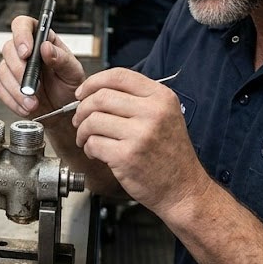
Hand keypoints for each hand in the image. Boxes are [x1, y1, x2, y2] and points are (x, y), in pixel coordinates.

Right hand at [0, 16, 85, 120]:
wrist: (62, 111)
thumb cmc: (69, 87)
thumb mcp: (73, 72)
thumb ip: (62, 59)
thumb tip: (46, 47)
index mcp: (41, 40)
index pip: (23, 25)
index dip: (21, 35)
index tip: (27, 52)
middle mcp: (25, 51)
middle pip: (9, 49)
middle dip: (19, 70)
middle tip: (32, 87)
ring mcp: (13, 67)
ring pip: (3, 71)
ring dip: (17, 90)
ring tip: (33, 103)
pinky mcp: (6, 85)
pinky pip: (1, 90)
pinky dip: (13, 101)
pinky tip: (26, 106)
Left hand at [71, 68, 207, 214]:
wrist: (183, 188)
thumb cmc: (170, 153)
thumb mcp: (165, 115)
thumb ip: (136, 99)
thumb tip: (97, 91)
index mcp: (161, 97)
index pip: (119, 75)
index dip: (94, 82)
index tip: (82, 93)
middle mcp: (153, 112)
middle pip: (101, 97)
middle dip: (82, 108)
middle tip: (79, 119)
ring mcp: (140, 134)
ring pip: (93, 120)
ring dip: (82, 130)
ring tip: (86, 139)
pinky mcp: (127, 156)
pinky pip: (94, 143)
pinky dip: (89, 148)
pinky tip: (96, 153)